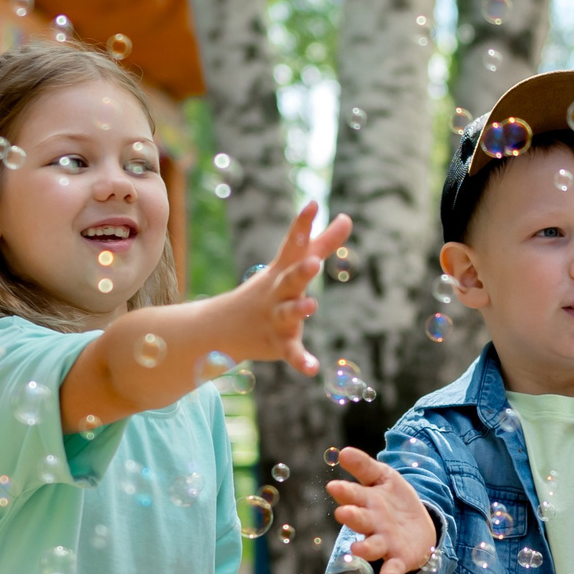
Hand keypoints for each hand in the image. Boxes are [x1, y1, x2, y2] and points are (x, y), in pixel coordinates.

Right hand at [214, 201, 343, 376]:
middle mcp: (278, 292)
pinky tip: (313, 368)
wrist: (225, 327)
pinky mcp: (279, 343)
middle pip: (291, 279)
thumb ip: (322, 242)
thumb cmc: (270, 289)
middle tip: (314, 262)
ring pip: (288, 313)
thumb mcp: (293, 265)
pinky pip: (291, 353)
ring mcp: (276, 318)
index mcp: (284, 270)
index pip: (294, 244)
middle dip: (301, 271)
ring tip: (311, 305)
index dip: (302, 225)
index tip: (313, 204)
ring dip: (299, 310)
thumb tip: (348, 217)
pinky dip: (301, 360)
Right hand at [327, 448, 437, 573]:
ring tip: (357, 549)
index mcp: (366, 502)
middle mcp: (371, 524)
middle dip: (352, 517)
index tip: (334, 487)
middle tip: (344, 513)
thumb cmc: (394, 500)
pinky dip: (390, 572)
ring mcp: (384, 542)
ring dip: (364, 549)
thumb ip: (364, 467)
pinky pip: (393, 566)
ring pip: (371, 546)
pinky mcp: (399, 558)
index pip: (352, 495)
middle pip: (359, 520)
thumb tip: (343, 451)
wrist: (419, 526)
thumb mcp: (383, 478)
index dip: (344, 492)